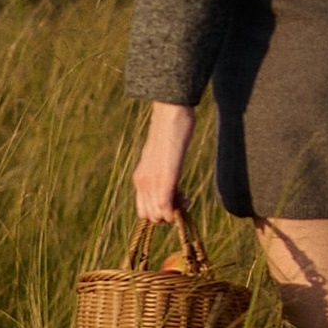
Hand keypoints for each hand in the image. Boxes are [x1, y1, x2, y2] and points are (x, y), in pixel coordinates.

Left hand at [131, 102, 194, 225]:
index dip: (160, 211)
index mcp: (140, 177)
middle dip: (166, 215)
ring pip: (157, 215)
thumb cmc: (170, 129)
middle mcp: (142, 181)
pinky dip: (175, 210)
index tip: (176, 200)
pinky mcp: (165, 174)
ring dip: (172, 213)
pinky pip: (164, 204)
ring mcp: (152, 179)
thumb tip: (167, 178)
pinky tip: (186, 199)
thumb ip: (160, 168)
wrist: (170, 111)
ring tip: (184, 198)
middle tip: (182, 199)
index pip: (144, 210)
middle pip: (149, 216)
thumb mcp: (161, 154)